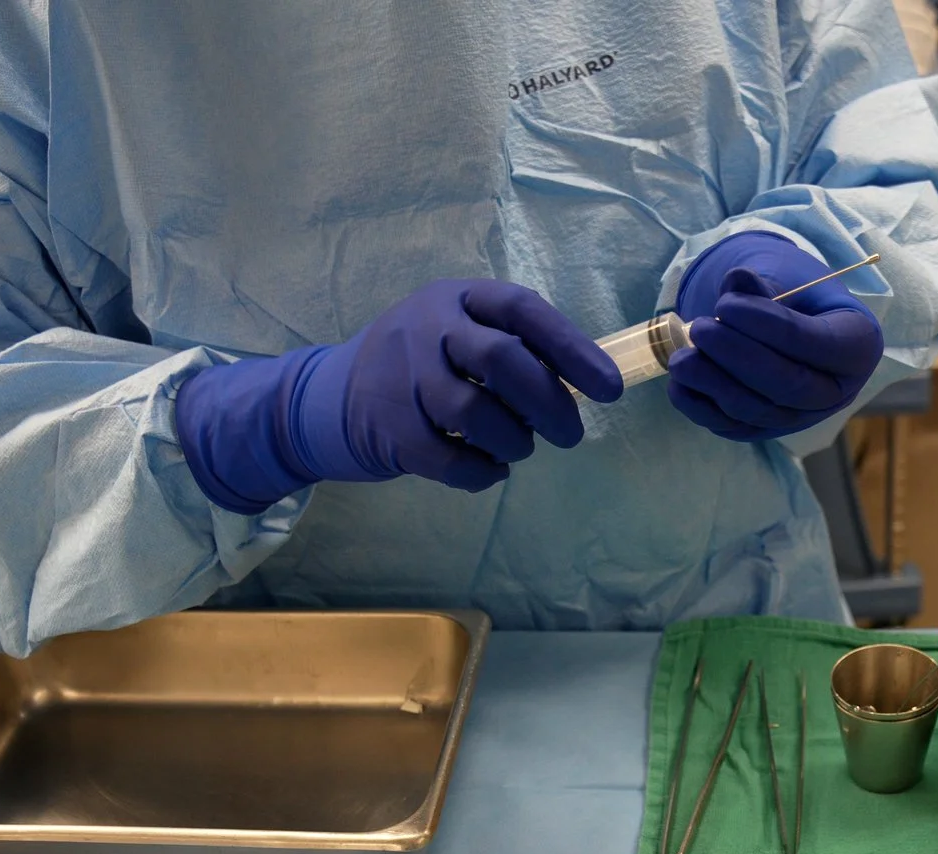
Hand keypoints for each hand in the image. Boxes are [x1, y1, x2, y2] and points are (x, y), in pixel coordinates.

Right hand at [178, 279, 619, 514]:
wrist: (326, 398)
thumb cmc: (418, 367)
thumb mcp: (457, 333)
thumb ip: (512, 347)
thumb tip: (586, 383)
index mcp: (456, 297)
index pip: (524, 310)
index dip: (573, 349)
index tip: (610, 389)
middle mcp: (427, 327)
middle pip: (502, 359)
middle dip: (550, 402)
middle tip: (571, 434)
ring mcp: (401, 377)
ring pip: (476, 413)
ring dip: (514, 442)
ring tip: (519, 448)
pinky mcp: (387, 428)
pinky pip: (451, 460)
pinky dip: (483, 473)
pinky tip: (489, 471)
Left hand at [666, 233, 882, 441]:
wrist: (794, 322)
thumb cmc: (798, 297)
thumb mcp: (791, 278)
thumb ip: (765, 283)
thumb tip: (736, 282)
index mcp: (856, 346)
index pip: (814, 343)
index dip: (768, 326)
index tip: (725, 305)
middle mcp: (836, 390)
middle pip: (788, 386)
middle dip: (737, 358)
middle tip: (700, 330)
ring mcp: (802, 417)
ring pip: (758, 411)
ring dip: (714, 385)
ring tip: (681, 357)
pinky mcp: (767, 431)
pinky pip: (734, 429)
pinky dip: (702, 409)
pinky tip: (680, 384)